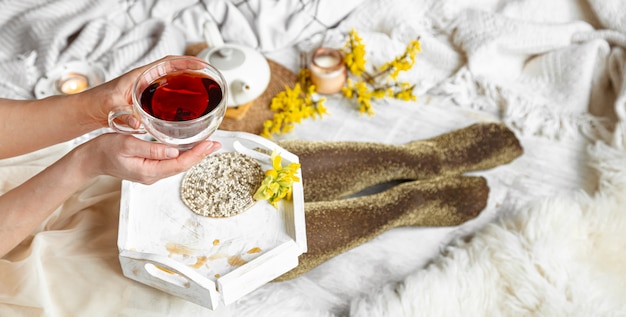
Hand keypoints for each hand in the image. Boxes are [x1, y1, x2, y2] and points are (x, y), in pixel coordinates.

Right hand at [74, 134, 220, 183]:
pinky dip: (183, 155)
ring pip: (178, 165)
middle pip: (183, 166)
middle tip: (217, 144)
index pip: (180, 164)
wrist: (90, 159)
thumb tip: (174, 151)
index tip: (210, 145)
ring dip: (194, 155)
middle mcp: (153, 175)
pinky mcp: (150, 168)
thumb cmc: (104, 149)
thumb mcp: (127, 144)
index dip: (198, 154)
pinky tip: (191, 148)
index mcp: (149, 171)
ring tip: (208, 145)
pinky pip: (171, 163)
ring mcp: (152, 173)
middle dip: (201, 154)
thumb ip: (151, 148)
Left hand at [81, 55, 207, 128]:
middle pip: (174, 71)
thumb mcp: (111, 108)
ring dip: (187, 84)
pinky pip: (168, 94)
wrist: (88, 110)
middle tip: (209, 78)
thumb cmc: (98, 103)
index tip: (200, 64)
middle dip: (192, 72)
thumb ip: (124, 115)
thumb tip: (137, 123)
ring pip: (173, 82)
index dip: (185, 62)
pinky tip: (188, 108)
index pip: (167, 63)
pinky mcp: (147, 99)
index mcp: (140, 76)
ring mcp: (147, 89)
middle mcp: (146, 80)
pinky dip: (180, 97)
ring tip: (204, 91)